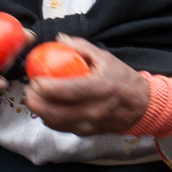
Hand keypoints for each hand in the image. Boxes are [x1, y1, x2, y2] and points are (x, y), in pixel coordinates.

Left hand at [24, 34, 149, 135]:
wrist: (142, 106)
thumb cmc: (124, 80)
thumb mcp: (106, 58)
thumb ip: (81, 47)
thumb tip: (60, 39)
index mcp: (98, 88)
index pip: (62, 91)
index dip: (42, 86)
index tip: (35, 78)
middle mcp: (92, 110)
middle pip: (52, 112)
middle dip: (34, 101)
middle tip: (30, 89)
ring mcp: (89, 124)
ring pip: (54, 123)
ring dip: (39, 111)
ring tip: (36, 98)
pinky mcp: (86, 133)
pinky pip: (61, 128)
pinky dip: (50, 118)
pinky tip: (49, 107)